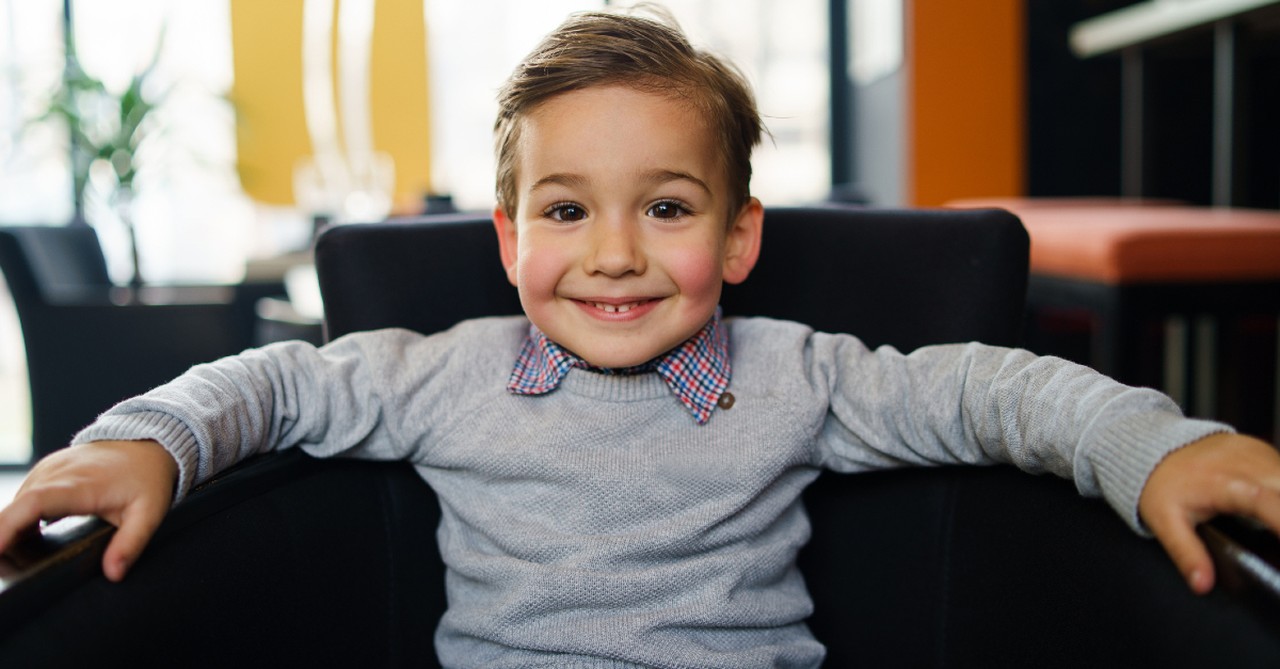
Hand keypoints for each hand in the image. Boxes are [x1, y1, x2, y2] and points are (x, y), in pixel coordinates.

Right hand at [0, 440, 176, 581]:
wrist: (146, 444)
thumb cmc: (146, 478)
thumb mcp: (149, 512)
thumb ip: (131, 544)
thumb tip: (114, 573)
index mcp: (80, 485)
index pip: (34, 503)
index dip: (8, 527)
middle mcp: (57, 473)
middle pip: (15, 508)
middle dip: (1, 537)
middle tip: (3, 568)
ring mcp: (47, 470)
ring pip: (15, 504)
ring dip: (7, 532)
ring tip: (10, 561)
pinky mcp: (45, 472)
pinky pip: (22, 499)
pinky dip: (16, 520)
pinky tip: (20, 542)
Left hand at [1139, 432, 1279, 593]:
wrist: (1154, 451)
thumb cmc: (1161, 485)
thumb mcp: (1165, 523)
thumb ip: (1187, 554)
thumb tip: (1202, 583)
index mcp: (1221, 483)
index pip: (1263, 500)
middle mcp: (1243, 463)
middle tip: (1274, 537)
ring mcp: (1255, 453)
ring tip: (1273, 525)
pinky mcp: (1261, 449)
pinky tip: (1275, 507)